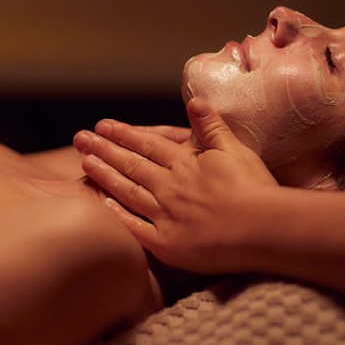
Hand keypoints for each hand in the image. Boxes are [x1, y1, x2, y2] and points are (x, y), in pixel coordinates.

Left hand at [75, 97, 276, 273]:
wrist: (264, 227)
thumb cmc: (255, 188)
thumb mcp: (235, 148)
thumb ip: (212, 126)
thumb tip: (194, 100)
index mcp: (185, 163)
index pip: (147, 144)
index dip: (124, 134)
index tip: (103, 125)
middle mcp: (170, 186)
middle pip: (130, 164)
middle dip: (104, 149)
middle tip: (80, 138)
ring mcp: (165, 215)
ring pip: (127, 190)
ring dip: (105, 175)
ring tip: (85, 163)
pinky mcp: (167, 244)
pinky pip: (135, 228)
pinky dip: (118, 215)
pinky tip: (103, 204)